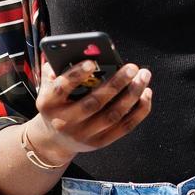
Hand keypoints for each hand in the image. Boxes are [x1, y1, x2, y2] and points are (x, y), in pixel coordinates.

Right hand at [28, 58, 153, 161]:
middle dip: (116, 83)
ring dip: (132, 94)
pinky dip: (139, 110)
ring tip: (144, 76)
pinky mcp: (99, 142)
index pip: (62, 87)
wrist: (54, 139)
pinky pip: (124, 126)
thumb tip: (83, 51)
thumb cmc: (58, 101)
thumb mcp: (50, 85)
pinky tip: (146, 93)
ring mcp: (83, 135)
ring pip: (113, 115)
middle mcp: (65, 121)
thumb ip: (60, 67)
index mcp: (48, 103)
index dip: (76, 74)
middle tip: (132, 67)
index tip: (91, 61)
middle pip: (94, 103)